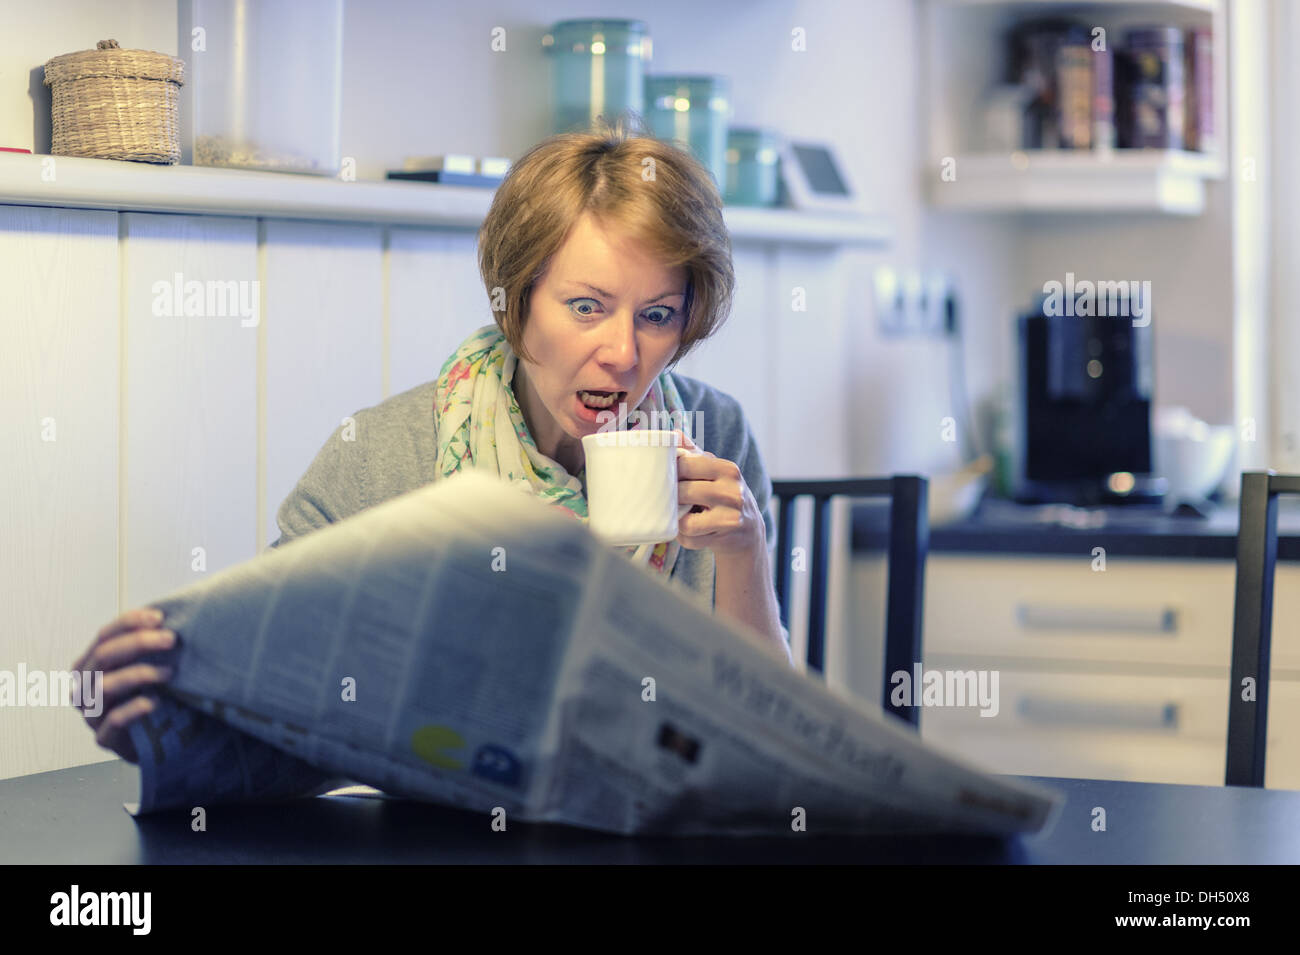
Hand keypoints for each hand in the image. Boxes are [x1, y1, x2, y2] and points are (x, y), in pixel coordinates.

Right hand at [71, 607, 176, 763]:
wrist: (159, 739)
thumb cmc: (150, 694)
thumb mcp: (146, 665)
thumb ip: (147, 644)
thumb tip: (164, 616)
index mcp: (90, 665)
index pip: (103, 637)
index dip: (128, 623)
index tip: (159, 617)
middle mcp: (84, 688)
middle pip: (102, 657)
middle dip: (137, 643)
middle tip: (170, 639)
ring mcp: (91, 715)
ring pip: (103, 687)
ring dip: (138, 674)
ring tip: (169, 672)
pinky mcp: (105, 739)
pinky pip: (113, 721)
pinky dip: (134, 708)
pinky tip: (154, 701)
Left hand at [674, 429, 764, 557]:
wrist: (750, 531)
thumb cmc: (726, 497)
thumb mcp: (716, 473)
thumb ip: (694, 454)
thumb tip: (674, 434)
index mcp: (728, 469)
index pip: (686, 465)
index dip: (670, 473)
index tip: (667, 479)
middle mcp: (732, 490)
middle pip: (683, 491)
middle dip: (672, 498)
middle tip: (673, 501)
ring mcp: (731, 515)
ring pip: (684, 518)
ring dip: (678, 519)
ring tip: (684, 516)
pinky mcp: (726, 537)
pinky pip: (690, 536)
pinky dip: (685, 536)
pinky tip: (693, 531)